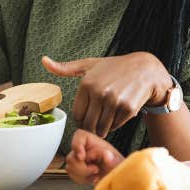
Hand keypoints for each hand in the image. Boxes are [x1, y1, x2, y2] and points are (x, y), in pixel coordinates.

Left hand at [42, 53, 173, 137]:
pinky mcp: (128, 108)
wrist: (145, 69)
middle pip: (88, 124)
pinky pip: (116, 126)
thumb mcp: (89, 65)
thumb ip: (65, 68)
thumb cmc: (114, 68)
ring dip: (104, 127)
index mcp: (87, 83)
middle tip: (98, 121)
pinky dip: (116, 124)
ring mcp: (114, 101)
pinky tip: (119, 113)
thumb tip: (44, 60)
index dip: (82, 119)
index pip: (77, 115)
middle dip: (92, 126)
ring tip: (108, 117)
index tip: (88, 116)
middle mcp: (99, 92)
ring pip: (102, 128)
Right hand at [66, 129, 123, 184]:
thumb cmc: (117, 166)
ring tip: (95, 174)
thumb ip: (113, 158)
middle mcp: (84, 149)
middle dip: (82, 168)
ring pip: (70, 167)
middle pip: (71, 156)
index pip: (79, 136)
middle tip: (95, 170)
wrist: (115, 177)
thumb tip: (107, 155)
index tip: (82, 157)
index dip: (77, 145)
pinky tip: (91, 178)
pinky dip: (82, 179)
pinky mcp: (76, 169)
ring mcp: (79, 159)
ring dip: (83, 175)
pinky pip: (71, 175)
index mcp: (93, 142)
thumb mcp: (118, 162)